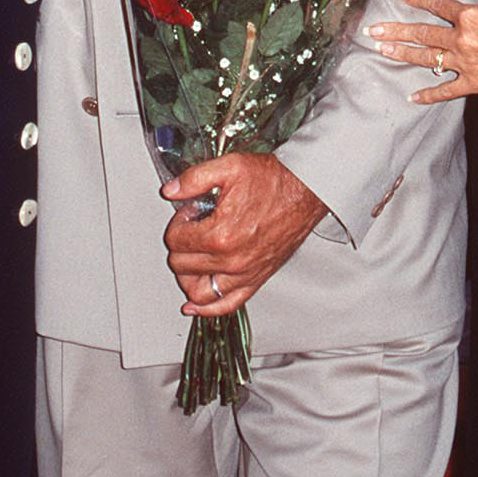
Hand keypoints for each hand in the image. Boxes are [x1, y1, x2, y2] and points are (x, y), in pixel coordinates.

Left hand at [160, 153, 326, 317]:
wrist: (307, 191)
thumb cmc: (275, 181)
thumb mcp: (231, 167)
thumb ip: (195, 178)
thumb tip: (170, 191)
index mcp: (220, 234)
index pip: (176, 240)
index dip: (178, 222)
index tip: (189, 213)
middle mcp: (231, 260)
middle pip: (182, 265)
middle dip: (181, 244)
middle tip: (194, 228)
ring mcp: (244, 274)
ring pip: (198, 292)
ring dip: (187, 277)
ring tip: (190, 260)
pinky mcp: (256, 279)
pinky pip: (226, 305)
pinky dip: (206, 309)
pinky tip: (193, 304)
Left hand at [369, 0, 477, 104]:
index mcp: (471, 16)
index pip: (438, 5)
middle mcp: (463, 38)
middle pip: (422, 33)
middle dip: (396, 31)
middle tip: (374, 31)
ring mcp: (466, 63)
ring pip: (427, 58)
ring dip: (403, 55)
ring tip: (383, 52)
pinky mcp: (474, 83)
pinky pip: (446, 90)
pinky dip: (429, 94)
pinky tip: (413, 96)